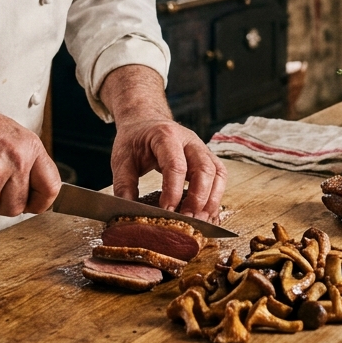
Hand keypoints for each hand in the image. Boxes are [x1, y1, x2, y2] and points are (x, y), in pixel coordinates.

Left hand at [101, 65, 226, 223]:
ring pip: (217, 172)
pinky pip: (219, 176)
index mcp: (165, 136)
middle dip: (198, 198)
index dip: (173, 190)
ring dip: (211, 199)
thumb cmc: (134, 140)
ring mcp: (201, 148)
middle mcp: (189, 140)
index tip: (166, 210)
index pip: (176, 165)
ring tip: (200, 220)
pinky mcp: (206, 157)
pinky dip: (216, 196)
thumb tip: (129, 213)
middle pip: (204, 168)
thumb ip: (124, 185)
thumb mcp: (122, 159)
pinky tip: (207, 213)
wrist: (145, 121)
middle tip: (187, 219)